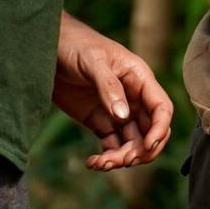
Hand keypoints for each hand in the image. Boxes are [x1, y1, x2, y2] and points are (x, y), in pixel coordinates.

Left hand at [53, 12, 175, 169]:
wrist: (47, 47)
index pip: (161, 108)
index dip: (160, 130)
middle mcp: (133, 98)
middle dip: (141, 150)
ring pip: (131, 143)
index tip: (147, 147)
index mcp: (139, 79)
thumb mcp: (93, 61)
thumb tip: (123, 116)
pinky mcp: (98, 120)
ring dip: (121, 158)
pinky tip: (92, 162)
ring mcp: (116, 111)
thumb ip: (109, 86)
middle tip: (122, 161)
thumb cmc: (76, 44)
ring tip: (101, 163)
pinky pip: (110, 145)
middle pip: (149, 131)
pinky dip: (105, 157)